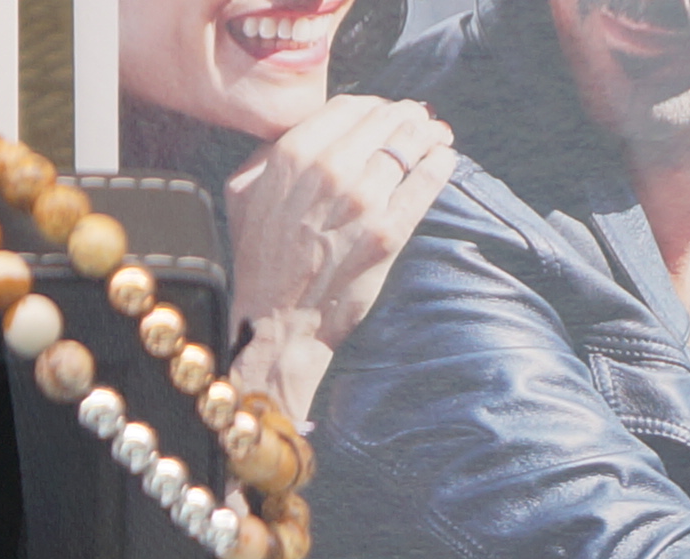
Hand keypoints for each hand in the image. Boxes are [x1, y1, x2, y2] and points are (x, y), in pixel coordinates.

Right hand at [222, 94, 456, 412]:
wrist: (279, 321)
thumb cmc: (260, 259)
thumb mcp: (244, 194)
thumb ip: (269, 153)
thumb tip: (303, 129)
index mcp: (293, 154)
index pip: (349, 107)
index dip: (374, 105)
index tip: (385, 112)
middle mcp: (330, 170)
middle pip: (384, 121)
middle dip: (405, 115)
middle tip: (418, 118)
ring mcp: (362, 201)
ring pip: (408, 146)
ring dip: (428, 134)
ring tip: (437, 134)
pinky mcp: (388, 232)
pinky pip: (424, 184)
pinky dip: (439, 165)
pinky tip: (445, 158)